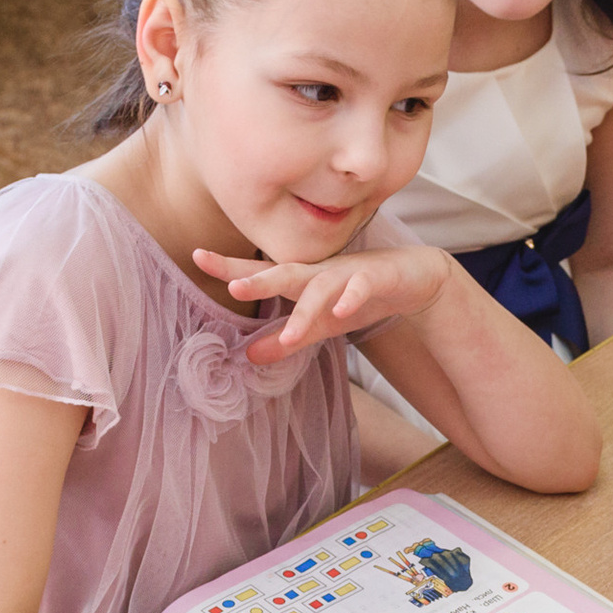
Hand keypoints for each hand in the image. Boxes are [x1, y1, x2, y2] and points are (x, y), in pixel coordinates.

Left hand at [194, 245, 453, 360]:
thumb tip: (248, 356)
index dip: (230, 266)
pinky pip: (362, 286)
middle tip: (233, 287)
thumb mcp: (323, 324)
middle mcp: (320, 272)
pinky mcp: (377, 277)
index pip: (260, 272)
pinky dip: (354, 296)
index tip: (197, 257)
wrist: (414, 278)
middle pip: (285, 272)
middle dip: (259, 279)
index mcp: (302, 279)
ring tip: (293, 333)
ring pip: (323, 287)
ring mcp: (348, 272)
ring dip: (308, 309)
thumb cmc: (362, 295)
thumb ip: (288, 339)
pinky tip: (345, 309)